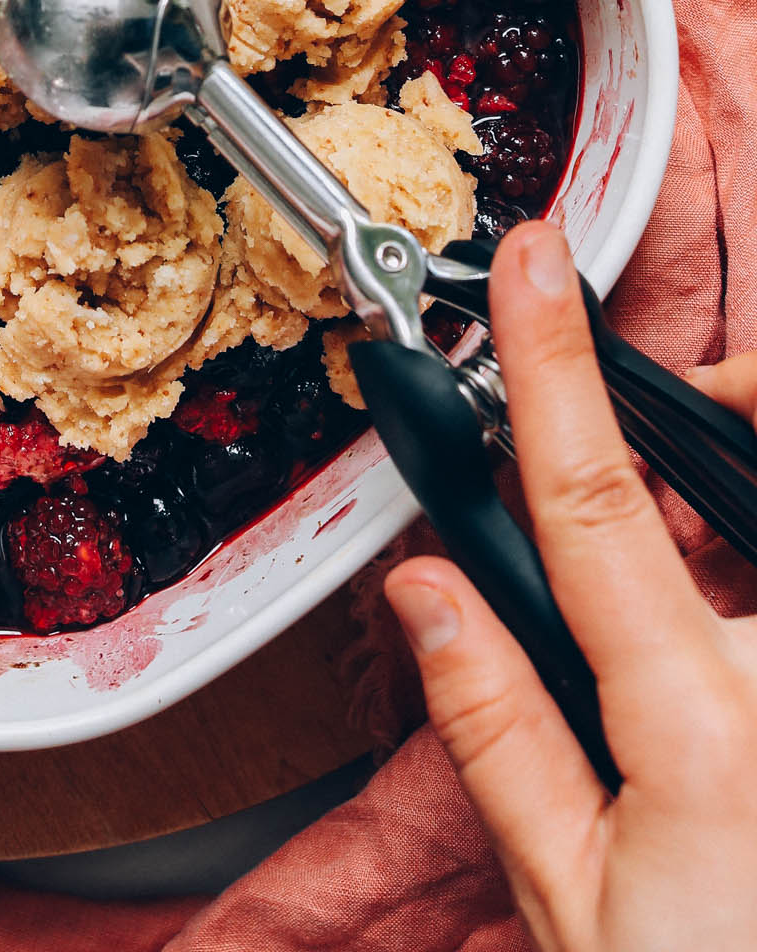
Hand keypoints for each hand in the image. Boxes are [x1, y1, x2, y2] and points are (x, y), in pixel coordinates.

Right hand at [385, 220, 756, 951]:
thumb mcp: (573, 905)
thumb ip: (497, 730)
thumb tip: (429, 589)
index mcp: (703, 731)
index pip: (593, 501)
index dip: (551, 365)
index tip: (535, 266)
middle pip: (751, 481)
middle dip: (731, 400)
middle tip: (695, 395)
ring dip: (748, 472)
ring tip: (719, 454)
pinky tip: (735, 585)